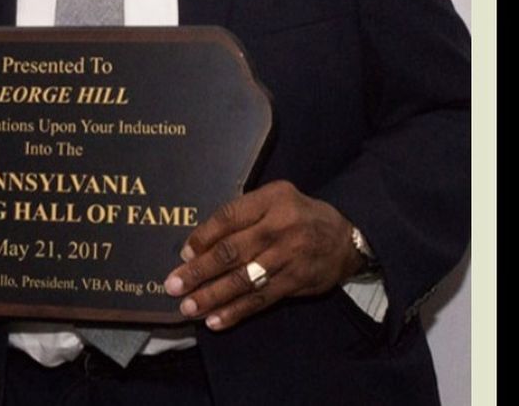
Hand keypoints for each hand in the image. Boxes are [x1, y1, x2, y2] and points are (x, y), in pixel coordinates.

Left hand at [162, 180, 365, 330]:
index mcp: (271, 199)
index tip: (184, 252)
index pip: (229, 216)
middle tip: (174, 284)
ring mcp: (287, 257)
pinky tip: (215, 320)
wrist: (345, 239)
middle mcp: (279, 226)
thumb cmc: (299, 215)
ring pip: (243, 280)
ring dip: (212, 296)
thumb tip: (201, 241)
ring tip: (188, 307)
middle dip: (199, 271)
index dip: (204, 236)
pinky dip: (236, 312)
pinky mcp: (294, 283)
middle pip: (232, 251)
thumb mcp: (276, 199)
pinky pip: (260, 300)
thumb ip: (245, 213)